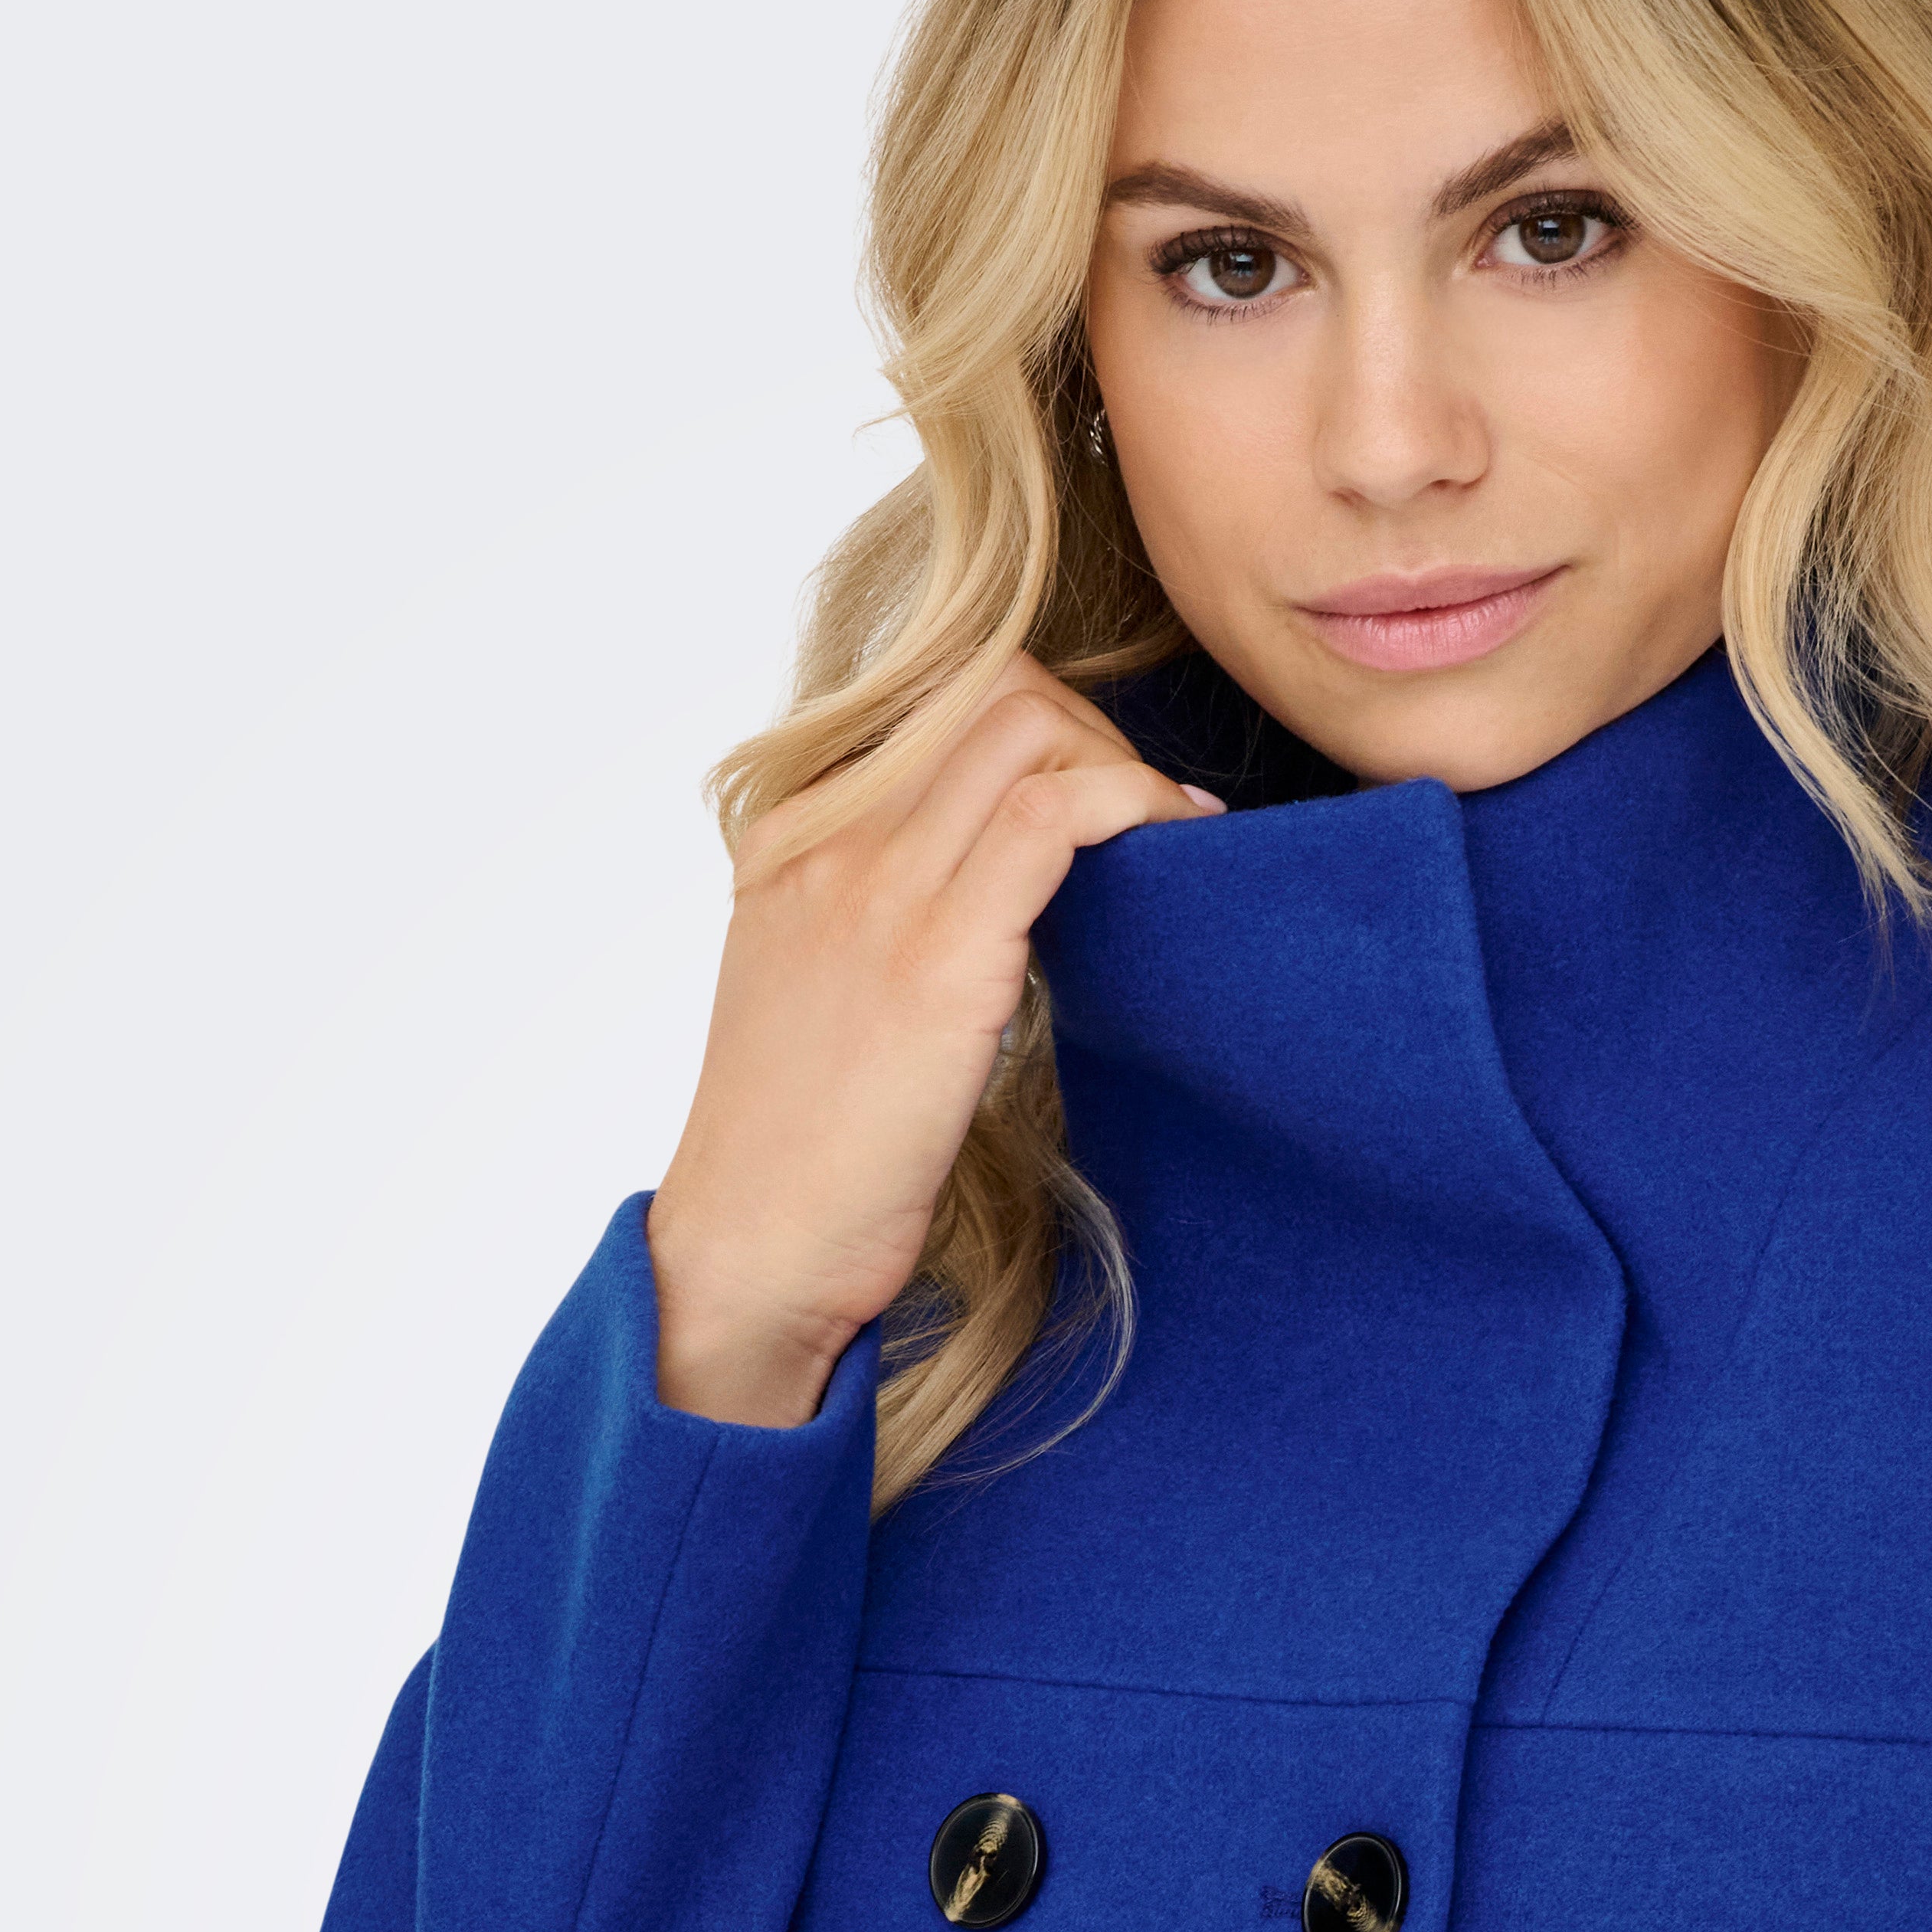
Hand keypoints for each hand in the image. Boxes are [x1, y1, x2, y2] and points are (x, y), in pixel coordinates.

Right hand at [646, 654, 1225, 1425]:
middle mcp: (830, 837)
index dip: (1038, 725)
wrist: (752, 1245)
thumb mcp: (814, 991)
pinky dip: (1136, 804)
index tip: (1098, 788)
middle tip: (1144, 813)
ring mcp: (878, 887)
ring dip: (1122, 762)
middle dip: (1091, 728)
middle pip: (987, 685)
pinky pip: (1056, 815)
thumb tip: (984, 890)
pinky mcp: (939, 955)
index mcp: (793, 837)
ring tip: (1170, 832)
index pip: (931, 700)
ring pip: (1027, 726)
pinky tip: (1180, 842)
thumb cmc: (798, 1147)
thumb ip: (872, 915)